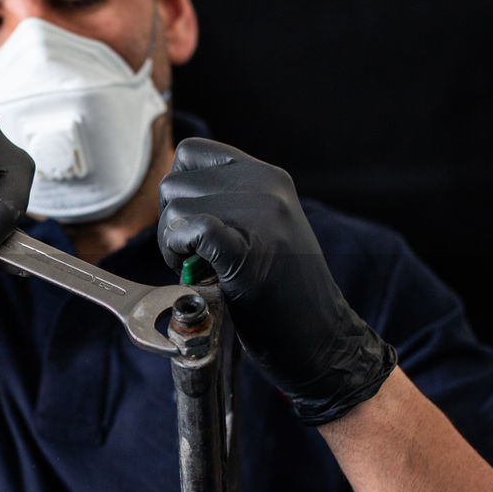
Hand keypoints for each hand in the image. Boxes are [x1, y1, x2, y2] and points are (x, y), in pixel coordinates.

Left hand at [158, 138, 395, 424]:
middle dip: (171, 223)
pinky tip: (201, 272)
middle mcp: (265, 186)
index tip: (192, 225)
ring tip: (203, 270)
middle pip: (174, 182)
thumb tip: (173, 195)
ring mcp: (260, 216)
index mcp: (269, 176)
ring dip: (172, 243)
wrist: (321, 338)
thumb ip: (228, 201)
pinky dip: (180, 251)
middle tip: (196, 258)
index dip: (179, 190)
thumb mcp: (262, 226)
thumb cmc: (283, 291)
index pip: (191, 153)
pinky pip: (190, 229)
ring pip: (174, 207)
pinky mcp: (247, 252)